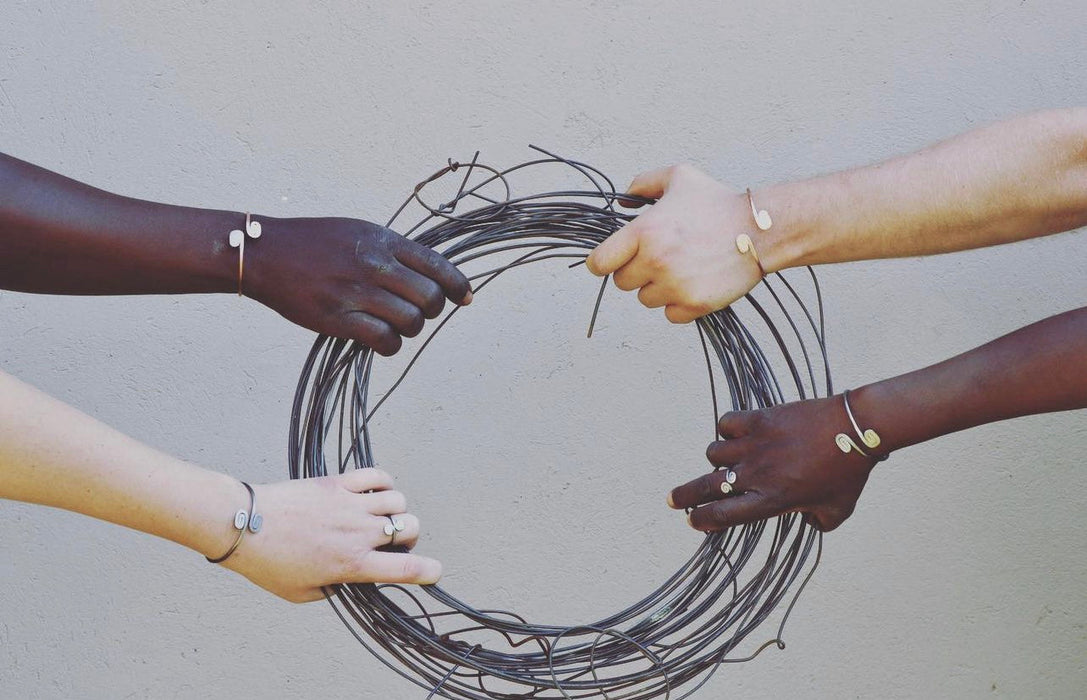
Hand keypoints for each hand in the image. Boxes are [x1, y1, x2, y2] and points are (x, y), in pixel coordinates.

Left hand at [219, 469, 439, 602]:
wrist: (246, 525)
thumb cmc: (269, 563)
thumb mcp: (303, 593)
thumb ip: (333, 588)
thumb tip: (348, 578)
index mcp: (352, 565)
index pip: (406, 570)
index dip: (429, 572)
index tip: (433, 572)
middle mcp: (358, 534)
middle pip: (411, 529)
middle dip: (409, 537)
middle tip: (392, 542)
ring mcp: (351, 505)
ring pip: (398, 502)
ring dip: (397, 511)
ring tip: (380, 516)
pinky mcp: (339, 483)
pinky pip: (377, 476)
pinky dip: (384, 483)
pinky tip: (374, 492)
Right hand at [247, 217, 471, 354]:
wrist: (264, 253)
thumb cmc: (314, 243)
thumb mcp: (359, 232)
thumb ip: (393, 251)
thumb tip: (431, 276)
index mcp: (383, 240)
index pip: (438, 265)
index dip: (458, 286)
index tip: (464, 298)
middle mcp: (375, 264)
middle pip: (430, 298)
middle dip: (430, 311)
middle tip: (414, 313)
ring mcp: (357, 292)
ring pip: (411, 322)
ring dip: (408, 329)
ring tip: (391, 324)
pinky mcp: (338, 318)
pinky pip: (385, 341)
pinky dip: (389, 345)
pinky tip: (378, 339)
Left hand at [585, 165, 762, 322]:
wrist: (760, 229)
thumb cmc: (719, 203)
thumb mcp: (678, 177)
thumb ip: (642, 184)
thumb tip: (622, 201)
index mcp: (643, 232)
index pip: (599, 263)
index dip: (604, 261)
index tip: (614, 259)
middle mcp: (654, 261)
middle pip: (622, 282)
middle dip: (636, 271)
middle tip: (661, 257)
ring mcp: (674, 286)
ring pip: (645, 299)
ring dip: (658, 288)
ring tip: (682, 267)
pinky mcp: (694, 305)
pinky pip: (670, 315)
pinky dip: (678, 304)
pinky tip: (694, 283)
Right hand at [667, 397, 878, 531]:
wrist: (856, 428)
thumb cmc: (848, 473)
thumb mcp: (837, 511)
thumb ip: (818, 523)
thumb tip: (807, 521)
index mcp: (771, 501)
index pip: (722, 516)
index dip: (703, 521)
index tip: (694, 521)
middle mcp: (756, 475)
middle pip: (706, 487)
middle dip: (684, 496)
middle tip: (673, 500)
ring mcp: (753, 445)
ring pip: (714, 453)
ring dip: (718, 459)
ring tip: (730, 460)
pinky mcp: (758, 419)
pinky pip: (726, 424)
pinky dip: (727, 429)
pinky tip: (739, 432)